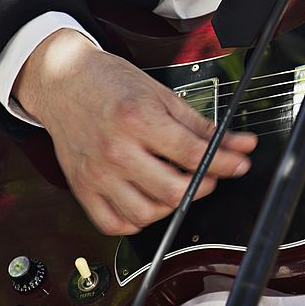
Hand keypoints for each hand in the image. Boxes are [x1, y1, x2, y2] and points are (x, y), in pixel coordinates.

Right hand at [13, 29, 256, 234]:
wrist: (63, 81)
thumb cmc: (111, 85)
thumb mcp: (162, 95)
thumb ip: (203, 126)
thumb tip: (241, 145)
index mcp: (137, 120)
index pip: (193, 154)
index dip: (225, 163)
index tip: (239, 164)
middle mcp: (115, 150)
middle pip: (173, 191)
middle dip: (202, 186)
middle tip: (208, 176)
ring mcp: (96, 174)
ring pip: (146, 214)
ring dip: (171, 207)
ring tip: (176, 186)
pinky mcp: (82, 188)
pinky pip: (114, 224)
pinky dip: (137, 220)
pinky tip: (147, 201)